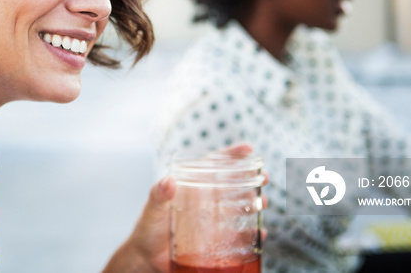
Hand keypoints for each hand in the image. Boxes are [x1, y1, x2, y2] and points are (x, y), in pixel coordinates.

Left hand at [103, 143, 267, 272]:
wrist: (146, 260)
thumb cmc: (147, 230)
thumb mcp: (151, 209)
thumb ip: (157, 194)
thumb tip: (168, 181)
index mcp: (191, 187)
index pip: (213, 165)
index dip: (231, 155)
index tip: (248, 149)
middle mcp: (204, 201)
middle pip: (232, 184)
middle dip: (250, 179)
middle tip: (263, 178)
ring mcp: (211, 221)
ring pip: (239, 207)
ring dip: (255, 203)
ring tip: (263, 203)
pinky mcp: (216, 241)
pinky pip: (238, 235)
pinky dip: (252, 233)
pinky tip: (260, 232)